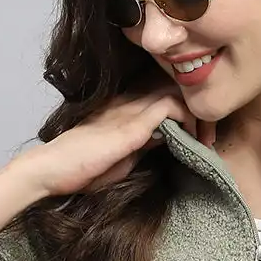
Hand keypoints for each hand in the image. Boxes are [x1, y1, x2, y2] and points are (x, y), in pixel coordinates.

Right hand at [25, 83, 216, 197]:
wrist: (49, 171)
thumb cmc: (79, 169)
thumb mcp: (123, 157)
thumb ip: (144, 145)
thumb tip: (166, 139)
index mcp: (124, 108)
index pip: (163, 93)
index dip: (187, 109)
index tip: (201, 135)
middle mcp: (128, 102)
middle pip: (174, 88)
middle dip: (199, 110)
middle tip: (211, 136)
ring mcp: (128, 110)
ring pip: (176, 93)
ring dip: (198, 115)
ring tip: (208, 139)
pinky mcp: (129, 126)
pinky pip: (169, 107)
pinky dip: (188, 118)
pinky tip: (195, 138)